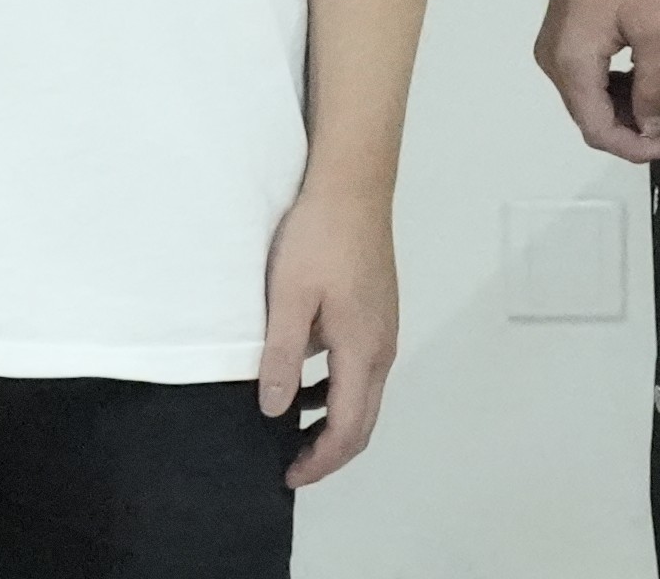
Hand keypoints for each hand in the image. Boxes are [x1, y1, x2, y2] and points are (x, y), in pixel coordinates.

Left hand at [258, 174, 398, 488]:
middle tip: (291, 466)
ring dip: (334, 421)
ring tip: (293, 430)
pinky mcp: (377, 312)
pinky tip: (307, 380)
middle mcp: (382, 347)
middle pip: (363, 421)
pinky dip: (337, 390)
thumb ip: (283, 358)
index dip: (319, 461)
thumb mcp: (288, 298)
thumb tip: (275, 412)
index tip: (288, 476)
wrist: (352, 184)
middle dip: (329, 451)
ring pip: (364, 395)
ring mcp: (384, 329)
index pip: (347, 428)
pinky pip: (361, 369)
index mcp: (363, 350)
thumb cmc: (318, 237)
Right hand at [538, 0, 659, 164]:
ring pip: (590, 92)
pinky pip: (589, 68)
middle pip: (589, 115)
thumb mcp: (654, 28)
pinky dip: (617, 79)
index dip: (637, 147)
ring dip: (626, 103)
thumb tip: (651, 129)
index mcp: (568, 63)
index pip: (598, 130)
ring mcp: (556, 37)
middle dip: (632, 127)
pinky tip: (647, 69)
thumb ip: (654, 86)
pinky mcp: (567, 21)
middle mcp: (552, 57)